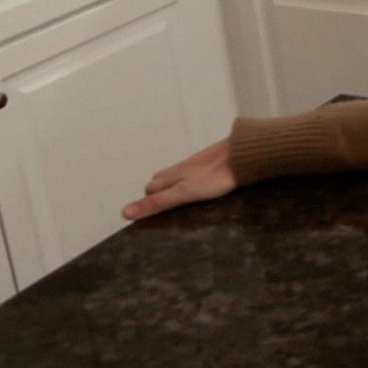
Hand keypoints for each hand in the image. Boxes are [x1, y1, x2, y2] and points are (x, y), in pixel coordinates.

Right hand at [122, 139, 236, 220]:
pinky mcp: (214, 159)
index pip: (151, 189)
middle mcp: (183, 168)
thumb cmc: (216, 176)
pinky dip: (193, 176)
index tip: (147, 211)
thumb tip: (125, 212)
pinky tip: (203, 181)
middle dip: (158, 190)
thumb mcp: (183, 193)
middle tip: (160, 204)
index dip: (148, 200)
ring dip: (174, 182)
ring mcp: (199, 162)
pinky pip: (197, 168)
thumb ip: (156, 202)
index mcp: (173, 176)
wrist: (243, 154)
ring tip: (178, 194)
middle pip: (162, 178)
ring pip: (178, 172)